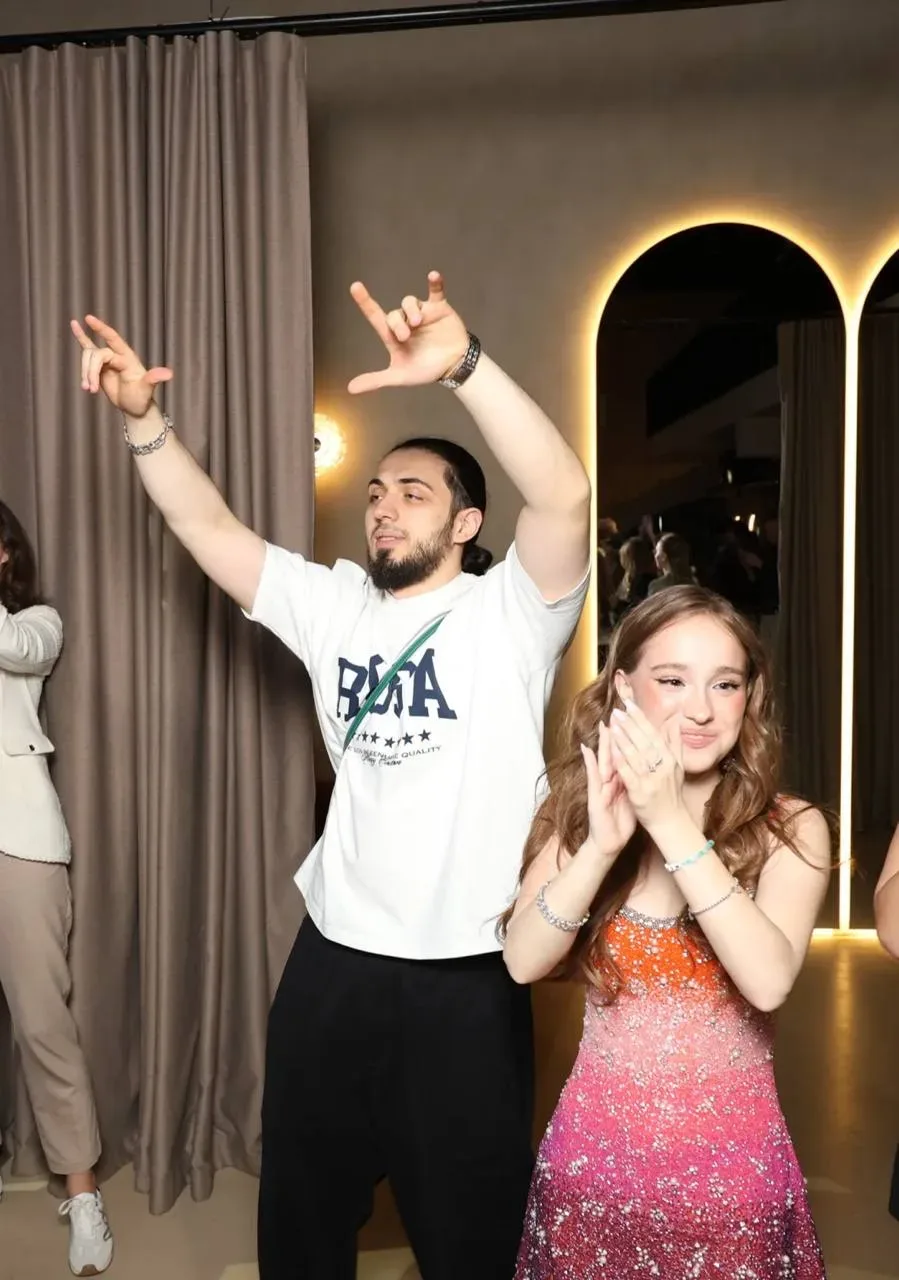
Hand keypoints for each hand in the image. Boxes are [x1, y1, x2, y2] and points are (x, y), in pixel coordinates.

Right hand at [71, 316, 172, 417]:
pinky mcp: (99, 365)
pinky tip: (74, 325)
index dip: (100, 330)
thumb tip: (169, 374)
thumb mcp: (147, 390)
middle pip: (96, 354)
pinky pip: (88, 348)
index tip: (88, 318)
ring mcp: (107, 359)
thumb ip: (154, 379)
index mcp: (128, 358)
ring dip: (85, 373)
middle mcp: (117, 355)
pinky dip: (81, 337)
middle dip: (90, 371)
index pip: (110, 345)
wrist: (135, 407)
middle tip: (91, 390)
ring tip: (88, 389)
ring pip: (88, 357)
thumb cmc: (142, 398)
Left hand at [347, 270, 469, 393]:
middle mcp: (405, 321)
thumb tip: (350, 389)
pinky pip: (436, 291)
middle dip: (398, 323)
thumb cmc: (425, 369)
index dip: (365, 302)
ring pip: (410, 302)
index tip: (355, 287)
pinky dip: (435, 283)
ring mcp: (422, 313)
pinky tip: (433, 276)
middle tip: (406, 336)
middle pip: (395, 314)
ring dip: (412, 310)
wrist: (453, 367)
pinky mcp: (439, 308)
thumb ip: (376, 380)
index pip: (376, 317)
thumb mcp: (399, 376)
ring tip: (418, 322)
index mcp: (393, 335)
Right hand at [580, 721, 636, 859]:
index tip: (633, 718)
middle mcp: (609, 778)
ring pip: (602, 760)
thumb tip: (644, 761)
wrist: (610, 841)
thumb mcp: (632, 794)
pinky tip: (585, 749)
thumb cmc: (621, 817)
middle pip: (613, 752)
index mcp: (620, 777)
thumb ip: (634, 776)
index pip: (625, 753)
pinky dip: (589, 762)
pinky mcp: (594, 795)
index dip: (628, 736)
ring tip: (603, 724)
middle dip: (616, 733)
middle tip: (617, 712)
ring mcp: (600, 785)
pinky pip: (592, 776)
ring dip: (602, 742)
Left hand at [609, 700, 685, 831]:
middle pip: (644, 741)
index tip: (629, 705)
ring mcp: (651, 780)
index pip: (653, 734)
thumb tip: (675, 723)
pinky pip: (629, 774)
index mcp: (670, 759)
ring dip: (624, 739)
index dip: (640, 718)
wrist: (670, 821)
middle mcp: (662, 767)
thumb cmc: (672, 793)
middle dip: (629, 724)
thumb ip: (675, 745)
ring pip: (636, 755)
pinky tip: (612, 752)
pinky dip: (621, 762)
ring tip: (612, 725)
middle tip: (617, 711)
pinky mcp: (641, 793)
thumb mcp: (678, 767)